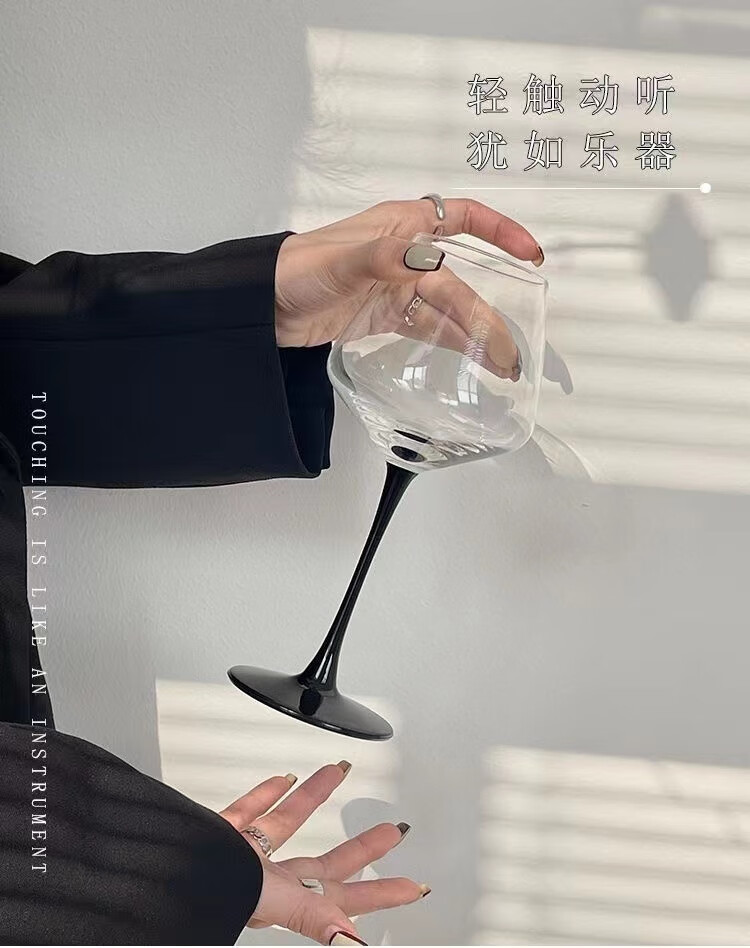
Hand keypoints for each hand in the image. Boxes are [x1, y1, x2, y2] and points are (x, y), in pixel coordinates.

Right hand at [219, 761, 426, 945]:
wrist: (144, 866)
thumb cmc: (199, 887)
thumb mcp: (267, 902)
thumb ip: (311, 919)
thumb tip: (352, 944)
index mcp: (286, 901)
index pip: (347, 900)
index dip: (383, 894)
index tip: (416, 886)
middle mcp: (268, 882)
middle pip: (326, 865)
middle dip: (361, 847)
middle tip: (393, 831)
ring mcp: (241, 860)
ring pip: (287, 826)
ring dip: (314, 799)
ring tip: (337, 773)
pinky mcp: (216, 838)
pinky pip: (246, 813)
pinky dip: (264, 794)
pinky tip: (281, 779)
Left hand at [274, 198, 543, 373]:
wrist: (263, 306)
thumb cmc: (297, 269)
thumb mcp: (340, 261)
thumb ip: (382, 258)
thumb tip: (427, 259)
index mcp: (402, 226)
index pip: (464, 219)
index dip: (501, 233)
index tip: (530, 257)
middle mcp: (406, 255)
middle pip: (459, 283)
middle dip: (487, 315)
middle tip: (508, 351)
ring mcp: (397, 288)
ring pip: (447, 311)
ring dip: (474, 336)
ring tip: (500, 366)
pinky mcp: (386, 316)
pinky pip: (428, 329)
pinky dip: (451, 344)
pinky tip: (472, 362)